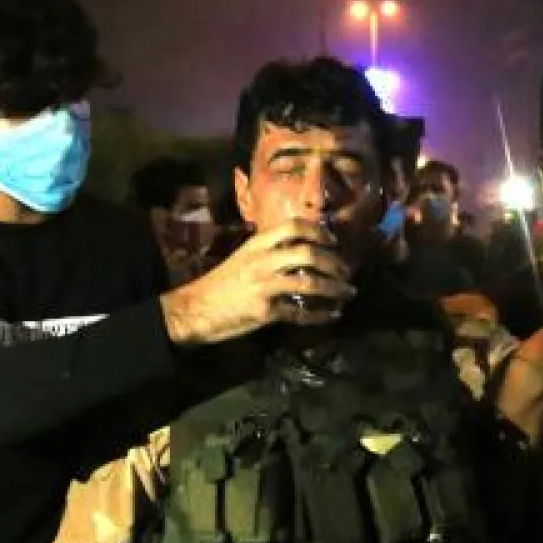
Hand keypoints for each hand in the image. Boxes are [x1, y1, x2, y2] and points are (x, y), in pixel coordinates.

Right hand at [160, 220, 355, 344]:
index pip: (293, 226)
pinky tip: (331, 315)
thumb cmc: (220, 284)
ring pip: (309, 283)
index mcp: (256, 244)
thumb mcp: (242, 258)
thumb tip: (300, 250)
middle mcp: (262, 261)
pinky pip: (300, 312)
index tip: (333, 241)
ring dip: (334, 289)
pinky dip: (320, 315)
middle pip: (308, 253)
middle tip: (345, 272)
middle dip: (333, 263)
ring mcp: (264, 286)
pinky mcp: (265, 311)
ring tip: (348, 294)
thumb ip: (267, 252)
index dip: (318, 231)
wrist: (194, 309)